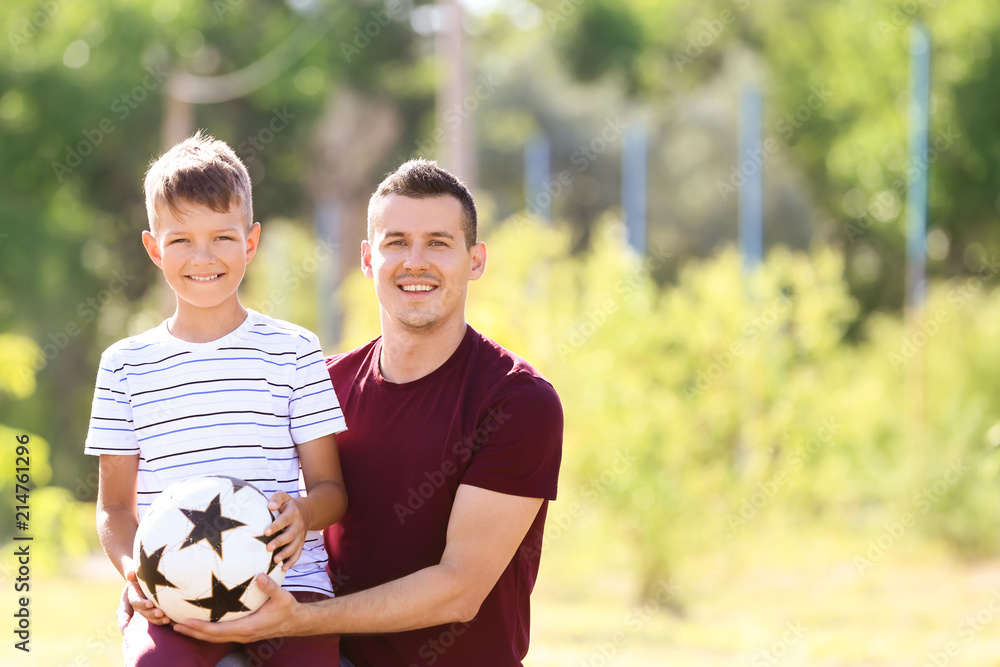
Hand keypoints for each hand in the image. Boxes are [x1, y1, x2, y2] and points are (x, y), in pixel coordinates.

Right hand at [124, 569, 170, 626]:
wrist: (145, 581)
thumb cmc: (140, 577)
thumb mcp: (136, 574)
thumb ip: (132, 574)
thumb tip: (130, 573)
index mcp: (133, 597)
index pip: (135, 602)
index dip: (142, 604)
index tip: (150, 603)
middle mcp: (139, 606)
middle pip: (144, 612)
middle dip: (152, 614)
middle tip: (160, 613)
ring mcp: (148, 611)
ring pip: (152, 618)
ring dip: (159, 620)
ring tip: (167, 619)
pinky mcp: (156, 613)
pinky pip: (161, 619)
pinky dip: (168, 622)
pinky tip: (175, 622)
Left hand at [174, 573, 299, 642]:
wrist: (295, 622)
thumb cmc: (288, 609)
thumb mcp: (282, 597)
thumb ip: (270, 587)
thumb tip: (259, 575)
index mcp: (248, 627)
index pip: (219, 631)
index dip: (201, 628)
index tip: (186, 621)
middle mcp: (242, 634)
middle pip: (212, 638)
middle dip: (192, 632)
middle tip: (174, 624)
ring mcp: (242, 635)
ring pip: (215, 637)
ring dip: (197, 633)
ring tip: (181, 625)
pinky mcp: (243, 632)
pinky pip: (221, 634)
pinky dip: (208, 630)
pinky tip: (201, 622)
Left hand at [264, 491, 310, 570]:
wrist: (307, 512)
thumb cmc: (289, 505)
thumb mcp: (284, 497)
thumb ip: (277, 498)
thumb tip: (270, 506)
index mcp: (293, 513)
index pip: (284, 520)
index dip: (276, 526)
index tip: (266, 532)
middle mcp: (298, 525)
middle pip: (290, 535)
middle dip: (280, 542)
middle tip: (268, 548)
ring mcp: (301, 536)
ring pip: (295, 546)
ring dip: (286, 554)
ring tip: (276, 560)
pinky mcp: (301, 544)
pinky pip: (298, 554)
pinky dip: (292, 562)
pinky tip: (284, 568)